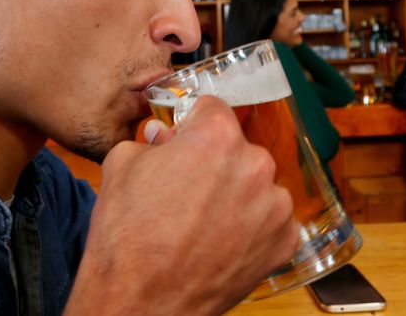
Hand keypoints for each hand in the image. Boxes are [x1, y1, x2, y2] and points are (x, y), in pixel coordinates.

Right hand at [66, 96, 298, 314]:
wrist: (139, 303)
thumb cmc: (127, 238)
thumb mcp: (122, 164)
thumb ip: (151, 140)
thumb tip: (164, 137)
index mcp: (217, 136)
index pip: (212, 109)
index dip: (191, 125)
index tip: (184, 139)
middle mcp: (254, 165)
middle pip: (237, 148)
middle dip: (214, 162)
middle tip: (185, 189)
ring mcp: (274, 206)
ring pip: (256, 184)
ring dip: (235, 194)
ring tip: (201, 221)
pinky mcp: (283, 241)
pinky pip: (270, 219)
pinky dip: (251, 227)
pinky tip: (220, 240)